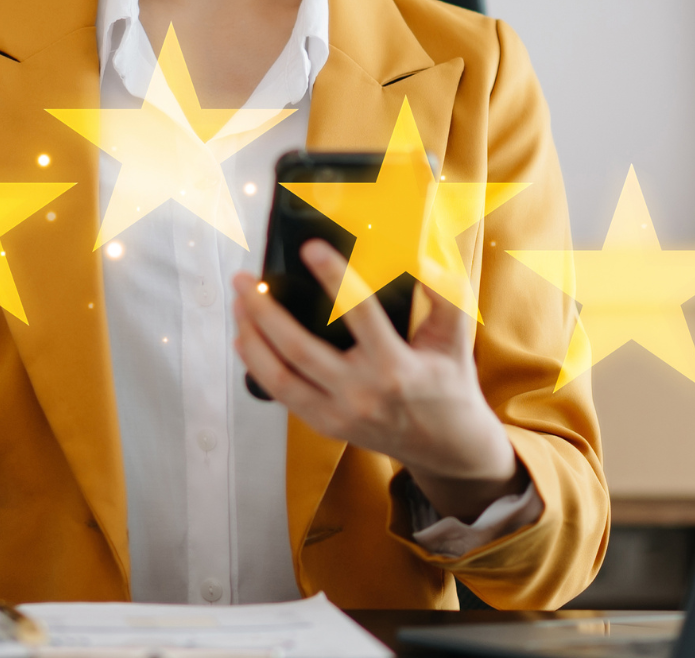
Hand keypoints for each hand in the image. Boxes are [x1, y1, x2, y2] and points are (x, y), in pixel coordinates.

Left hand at [232, 239, 522, 522]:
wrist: (446, 446)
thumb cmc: (449, 384)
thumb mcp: (456, 338)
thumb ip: (445, 295)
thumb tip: (423, 256)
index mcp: (396, 367)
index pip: (360, 315)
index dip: (334, 278)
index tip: (310, 247)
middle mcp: (362, 393)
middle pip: (299, 349)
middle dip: (264, 310)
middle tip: (245, 278)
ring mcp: (338, 414)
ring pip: (279, 376)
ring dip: (252, 337)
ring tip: (238, 303)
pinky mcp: (324, 424)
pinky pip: (281, 394)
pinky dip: (257, 365)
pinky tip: (244, 338)